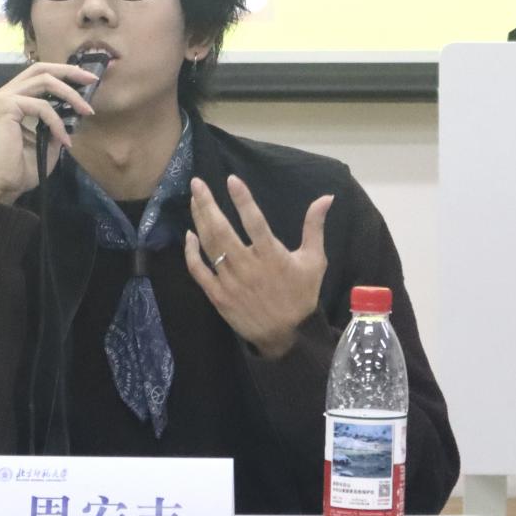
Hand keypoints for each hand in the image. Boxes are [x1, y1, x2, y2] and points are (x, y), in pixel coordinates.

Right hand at [0, 62, 98, 204]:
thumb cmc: (16, 171)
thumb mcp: (44, 145)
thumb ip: (54, 127)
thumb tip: (72, 116)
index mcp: (11, 101)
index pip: (38, 77)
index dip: (63, 75)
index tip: (86, 82)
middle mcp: (4, 95)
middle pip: (40, 69)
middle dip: (69, 72)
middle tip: (93, 79)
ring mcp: (2, 98)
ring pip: (44, 81)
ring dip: (70, 95)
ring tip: (87, 111)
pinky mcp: (5, 107)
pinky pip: (42, 106)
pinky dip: (57, 122)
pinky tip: (64, 139)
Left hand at [184, 175, 333, 357]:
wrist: (286, 335)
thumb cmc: (301, 295)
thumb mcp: (314, 260)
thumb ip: (314, 227)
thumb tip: (326, 197)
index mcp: (273, 256)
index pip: (255, 222)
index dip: (243, 200)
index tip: (231, 179)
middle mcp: (248, 266)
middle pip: (222, 230)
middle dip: (207, 204)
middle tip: (197, 183)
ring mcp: (230, 282)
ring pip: (209, 246)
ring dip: (199, 220)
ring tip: (194, 199)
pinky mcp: (218, 295)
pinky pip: (199, 271)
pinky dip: (191, 252)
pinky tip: (189, 235)